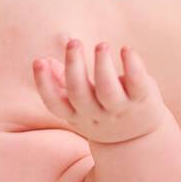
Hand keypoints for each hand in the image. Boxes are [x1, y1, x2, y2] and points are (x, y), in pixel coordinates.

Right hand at [33, 39, 165, 144]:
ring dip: (102, 65)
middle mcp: (96, 114)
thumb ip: (61, 83)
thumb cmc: (102, 111)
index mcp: (76, 114)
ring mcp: (120, 109)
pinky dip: (132, 64)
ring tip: (101, 45)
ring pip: (108, 90)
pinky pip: (137, 82)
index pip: (55, 103)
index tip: (38, 61)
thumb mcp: (80, 104)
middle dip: (74, 66)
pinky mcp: (142, 99)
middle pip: (79, 93)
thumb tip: (44, 61)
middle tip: (73, 42)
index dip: (44, 84)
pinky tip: (126, 50)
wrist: (139, 139)